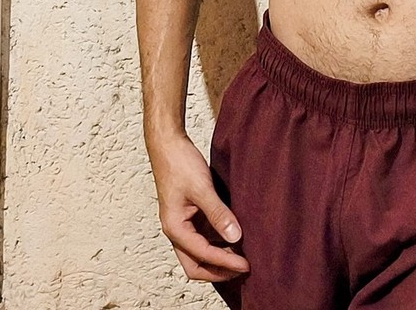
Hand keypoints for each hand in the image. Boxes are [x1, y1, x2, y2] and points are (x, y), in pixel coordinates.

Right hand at [149, 132, 249, 281]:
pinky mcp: (190, 214)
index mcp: (175, 228)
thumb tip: (235, 237)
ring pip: (200, 253)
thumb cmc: (180, 164)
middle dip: (219, 271)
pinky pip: (204, 236)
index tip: (246, 264)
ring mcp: (183, 223)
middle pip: (196, 265)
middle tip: (243, 268)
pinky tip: (234, 237)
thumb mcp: (202, 188)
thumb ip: (218, 213)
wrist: (169, 144)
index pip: (203, 256)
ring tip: (242, 255)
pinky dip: (218, 242)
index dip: (226, 262)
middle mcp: (177, 231)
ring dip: (219, 257)